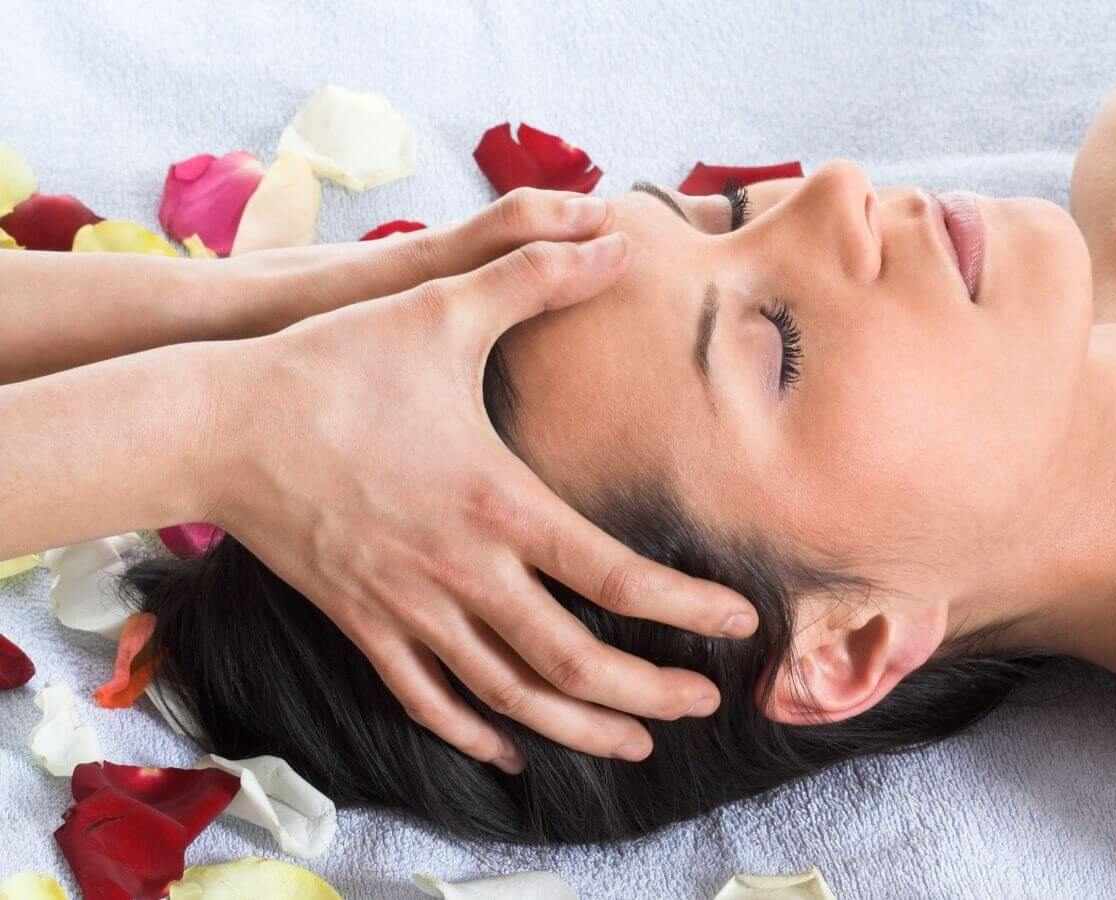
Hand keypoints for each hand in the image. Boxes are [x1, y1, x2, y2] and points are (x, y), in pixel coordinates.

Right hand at [201, 190, 758, 772]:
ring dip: (578, 729)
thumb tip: (616, 237)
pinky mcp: (361, 622)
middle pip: (572, 661)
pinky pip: (424, 699)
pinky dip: (473, 732)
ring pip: (507, 697)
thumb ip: (535, 277)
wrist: (219, 420)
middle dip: (648, 694)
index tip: (740, 623)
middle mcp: (461, 570)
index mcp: (498, 502)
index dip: (687, 608)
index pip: (615, 577)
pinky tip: (508, 748)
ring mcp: (407, 607)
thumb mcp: (443, 308)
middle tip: (706, 706)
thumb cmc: (336, 361)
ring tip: (636, 743)